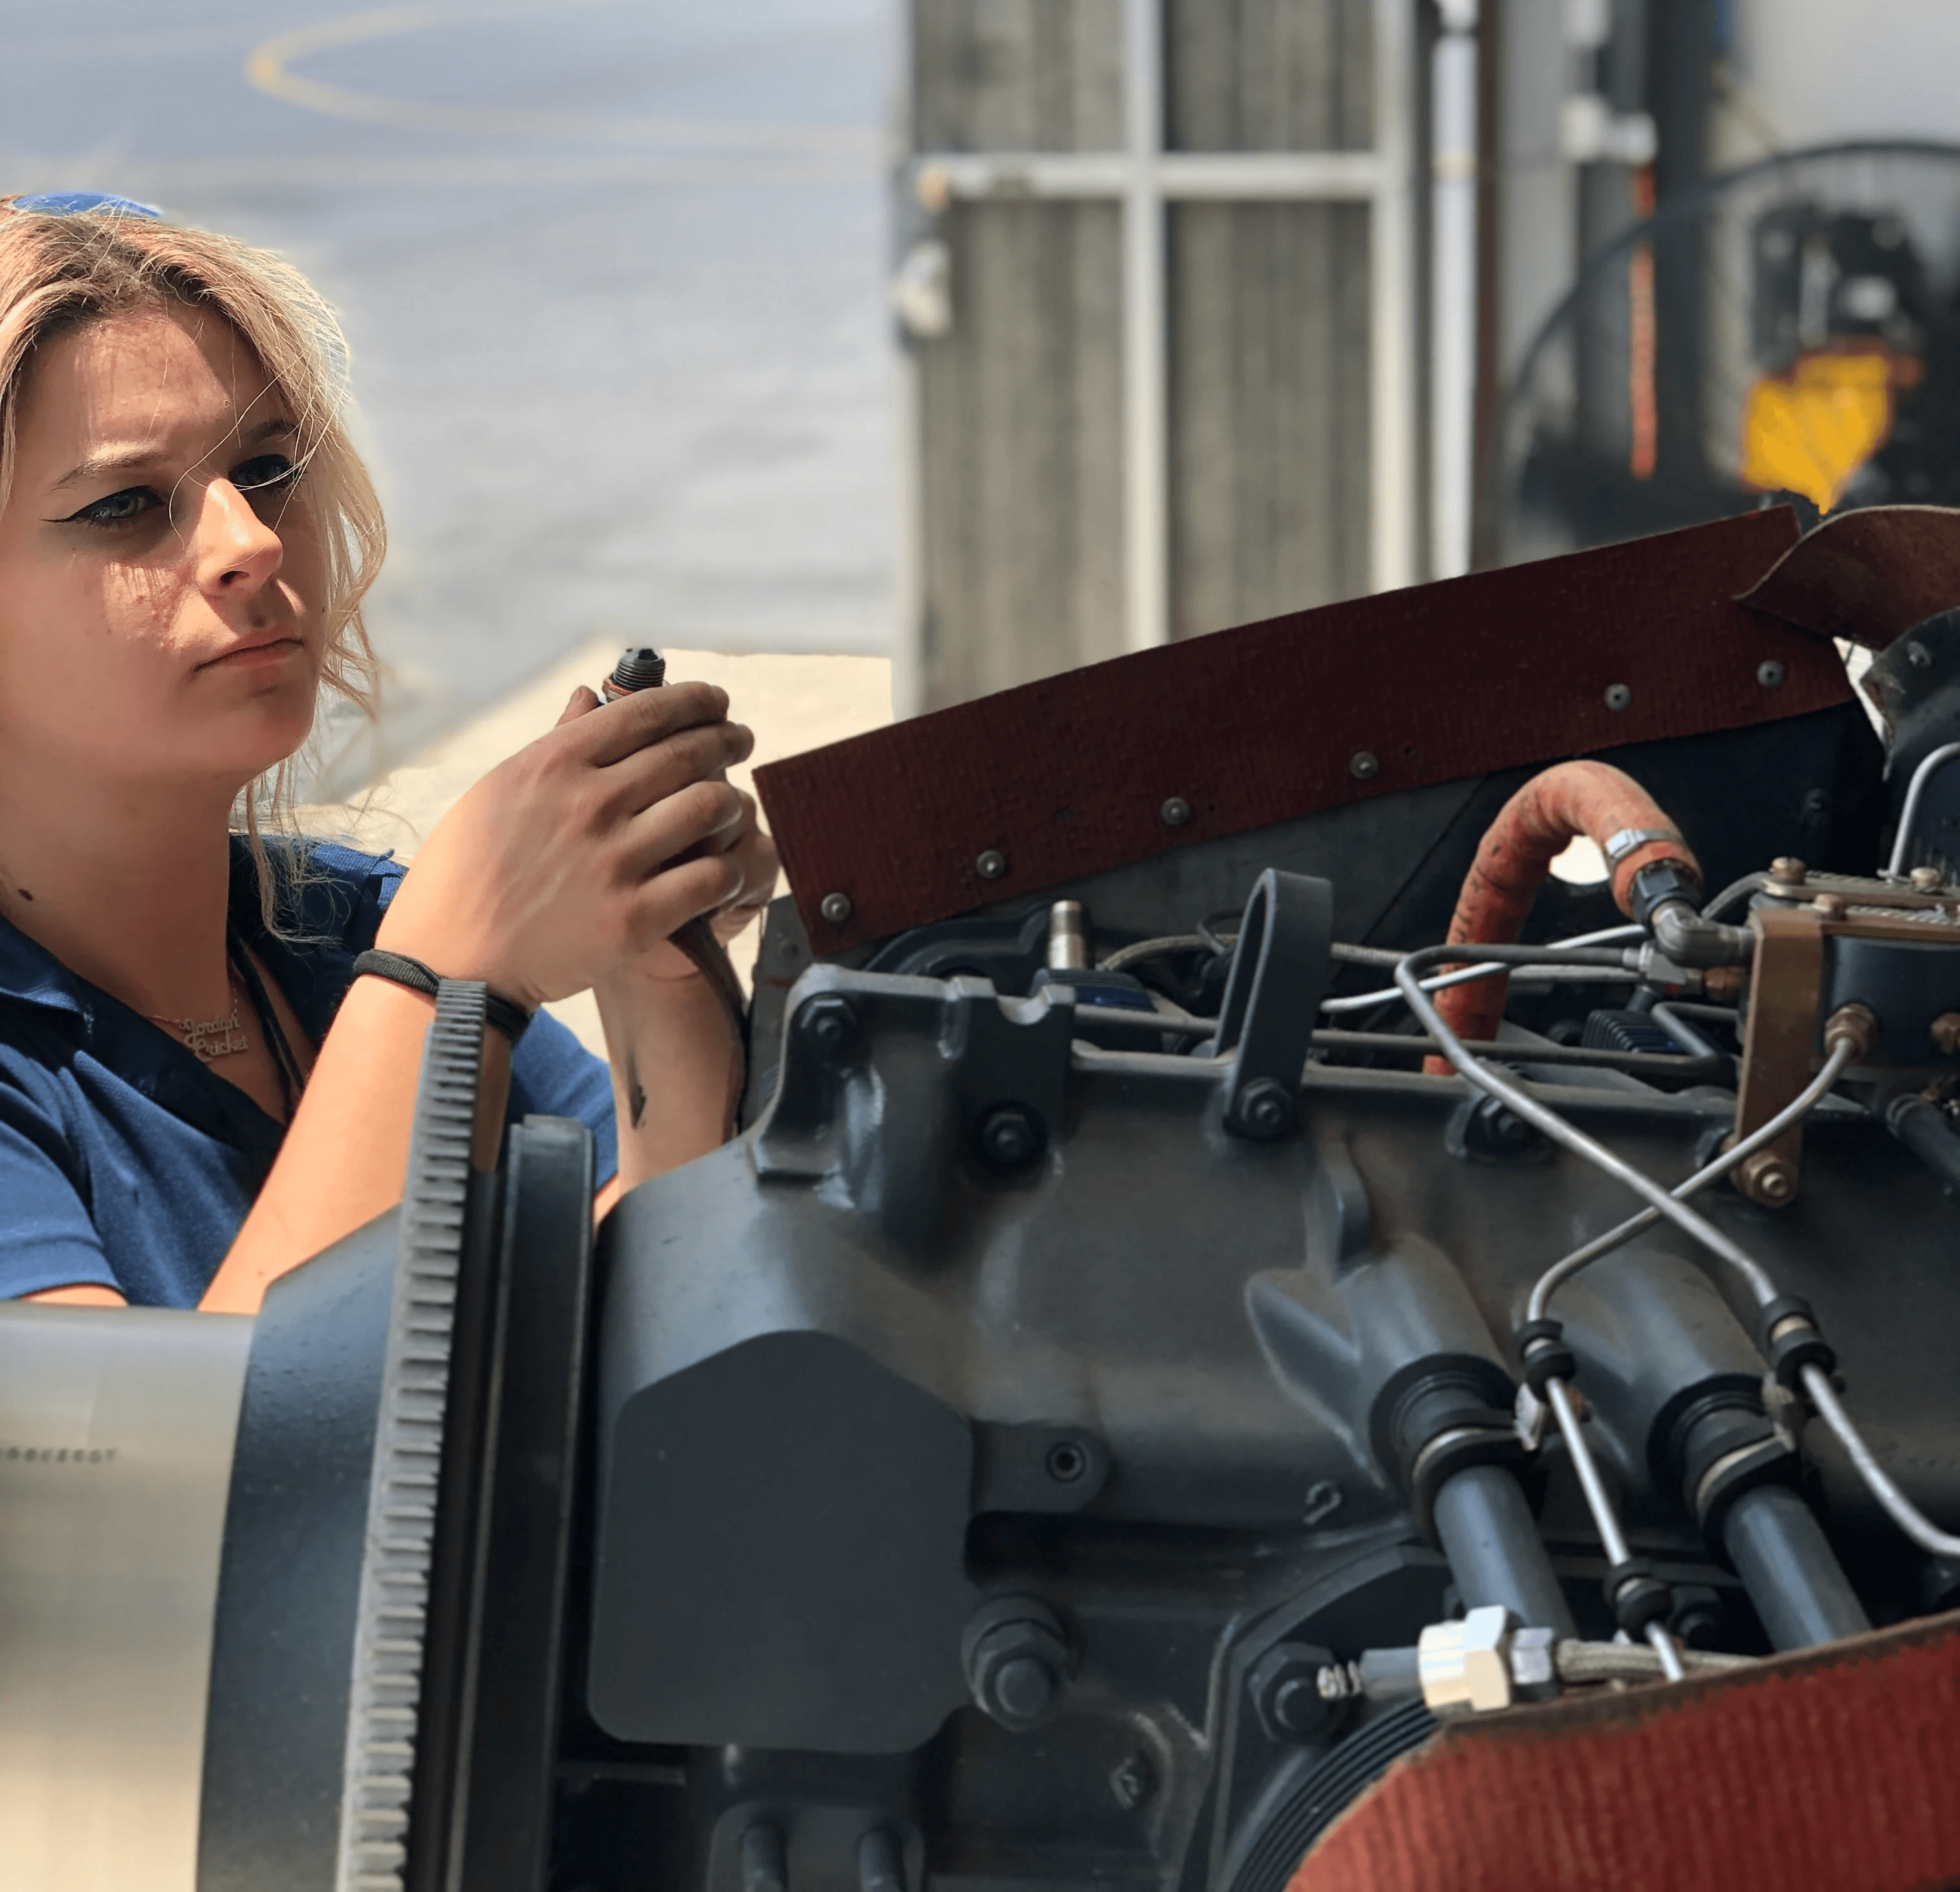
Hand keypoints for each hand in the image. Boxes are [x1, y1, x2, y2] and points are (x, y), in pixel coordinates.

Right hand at [376, 680, 756, 1007]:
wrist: (453, 964)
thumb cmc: (465, 874)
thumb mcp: (495, 792)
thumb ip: (552, 744)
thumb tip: (590, 697)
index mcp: (554, 764)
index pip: (647, 712)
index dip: (695, 701)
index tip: (715, 701)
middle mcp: (589, 804)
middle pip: (689, 753)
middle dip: (727, 739)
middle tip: (741, 741)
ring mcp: (615, 862)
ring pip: (711, 807)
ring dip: (731, 801)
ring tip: (731, 805)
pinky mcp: (635, 919)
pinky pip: (712, 877)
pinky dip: (728, 867)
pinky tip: (724, 868)